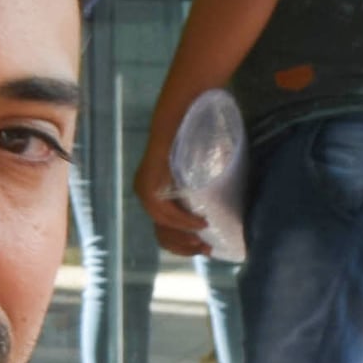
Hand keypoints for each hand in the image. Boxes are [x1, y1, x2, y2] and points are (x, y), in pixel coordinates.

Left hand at [136, 103, 207, 258]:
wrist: (180, 113)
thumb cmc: (191, 138)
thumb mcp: (195, 171)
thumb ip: (197, 190)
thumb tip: (219, 210)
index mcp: (153, 192)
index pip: (163, 230)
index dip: (182, 244)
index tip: (202, 247)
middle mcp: (144, 192)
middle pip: (162, 233)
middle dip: (185, 246)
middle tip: (206, 249)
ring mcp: (144, 187)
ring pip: (162, 225)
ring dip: (184, 235)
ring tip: (202, 238)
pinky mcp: (149, 181)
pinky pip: (163, 211)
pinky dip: (182, 220)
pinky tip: (198, 223)